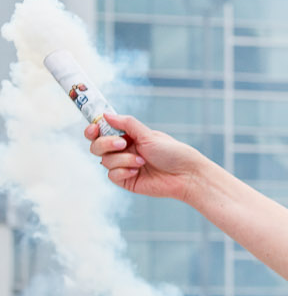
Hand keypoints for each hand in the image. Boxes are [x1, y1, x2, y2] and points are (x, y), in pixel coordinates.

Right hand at [84, 111, 213, 199]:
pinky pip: (112, 175)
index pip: (101, 132)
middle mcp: (124, 151)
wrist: (186, 175)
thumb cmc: (172, 152)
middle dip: (106, 143)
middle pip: (97, 146)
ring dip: (123, 159)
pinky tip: (136, 171)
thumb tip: (105, 115)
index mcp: (128, 137)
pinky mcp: (126, 181)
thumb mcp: (148, 134)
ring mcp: (124, 166)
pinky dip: (123, 171)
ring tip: (142, 161)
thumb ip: (126, 124)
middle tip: (123, 144)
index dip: (93, 130)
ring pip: (105, 161)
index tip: (94, 128)